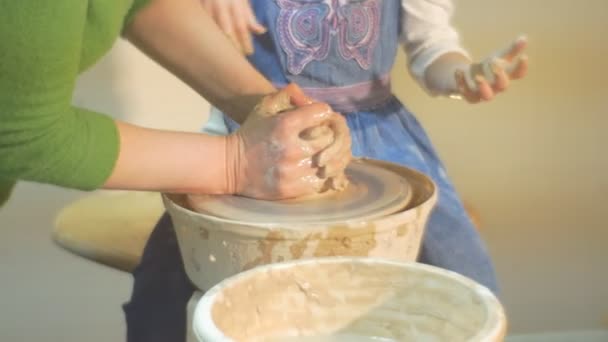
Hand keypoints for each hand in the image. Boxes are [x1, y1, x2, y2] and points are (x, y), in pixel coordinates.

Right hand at [200, 0, 265, 54]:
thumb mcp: (243, 1)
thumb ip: (250, 17)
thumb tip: (261, 32)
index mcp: (235, 4)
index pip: (241, 26)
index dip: (246, 41)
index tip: (250, 53)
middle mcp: (221, 6)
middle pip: (227, 30)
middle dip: (234, 46)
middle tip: (238, 58)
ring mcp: (208, 7)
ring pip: (214, 29)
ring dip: (220, 43)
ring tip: (226, 56)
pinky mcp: (199, 8)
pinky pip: (204, 24)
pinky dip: (209, 35)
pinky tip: (212, 45)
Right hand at [227, 84, 351, 199]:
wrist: (229, 167)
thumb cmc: (250, 134)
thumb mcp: (263, 109)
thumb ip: (285, 96)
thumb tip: (306, 95)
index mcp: (285, 126)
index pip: (321, 113)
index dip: (322, 113)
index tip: (318, 116)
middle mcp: (292, 149)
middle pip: (329, 138)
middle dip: (327, 135)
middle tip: (321, 136)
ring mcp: (293, 172)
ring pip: (328, 162)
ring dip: (326, 157)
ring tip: (318, 154)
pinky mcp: (292, 190)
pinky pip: (320, 182)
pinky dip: (320, 175)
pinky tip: (314, 169)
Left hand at [455, 35, 528, 102]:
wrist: (467, 79)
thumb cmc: (487, 68)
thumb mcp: (498, 57)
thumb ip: (511, 49)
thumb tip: (524, 37)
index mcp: (505, 77)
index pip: (518, 74)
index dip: (522, 67)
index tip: (524, 56)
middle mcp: (496, 87)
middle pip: (503, 86)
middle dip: (500, 77)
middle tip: (496, 66)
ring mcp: (482, 93)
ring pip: (486, 96)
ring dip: (483, 86)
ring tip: (478, 77)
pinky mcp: (469, 95)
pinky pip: (466, 93)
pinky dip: (462, 82)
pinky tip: (459, 71)